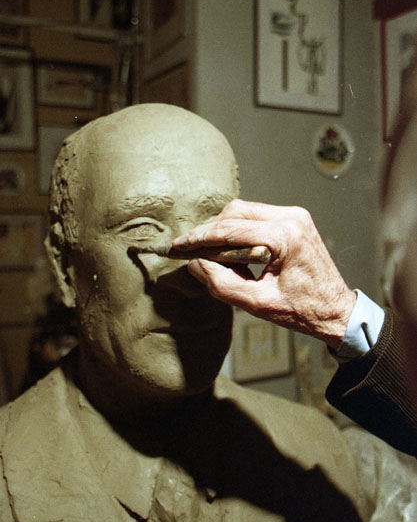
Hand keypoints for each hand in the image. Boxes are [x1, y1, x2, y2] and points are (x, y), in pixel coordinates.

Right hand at [173, 199, 355, 348]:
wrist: (337, 310)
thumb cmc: (302, 311)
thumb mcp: (258, 304)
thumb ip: (223, 284)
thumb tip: (196, 265)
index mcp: (285, 236)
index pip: (231, 229)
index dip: (200, 238)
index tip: (179, 246)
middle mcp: (292, 218)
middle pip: (236, 211)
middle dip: (211, 230)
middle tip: (193, 251)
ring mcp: (295, 215)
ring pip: (245, 210)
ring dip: (225, 229)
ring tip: (212, 255)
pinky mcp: (295, 220)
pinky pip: (258, 216)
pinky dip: (240, 230)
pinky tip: (233, 251)